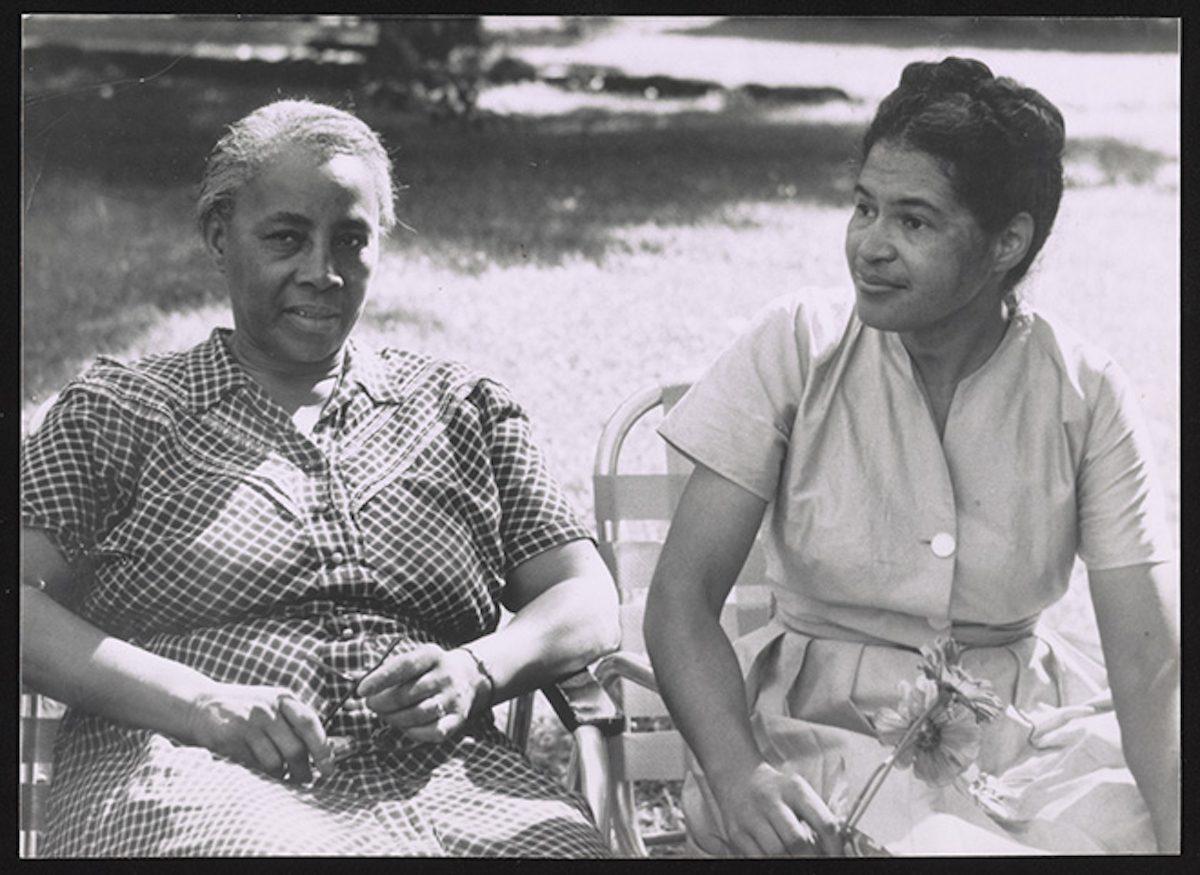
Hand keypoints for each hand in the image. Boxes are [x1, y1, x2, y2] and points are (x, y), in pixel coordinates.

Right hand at [187, 683, 332, 782]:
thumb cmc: (247, 709)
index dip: (322, 748)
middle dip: (303, 770)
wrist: (202, 705)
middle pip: (295, 748)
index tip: (329, 769)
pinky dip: (262, 775)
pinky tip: (262, 773)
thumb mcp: (273, 704)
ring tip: (283, 777)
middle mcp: (267, 709)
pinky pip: (253, 767)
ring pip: (275, 762)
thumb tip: (327, 749)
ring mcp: (248, 724)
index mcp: (284, 698)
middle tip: (306, 780)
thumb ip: (296, 722)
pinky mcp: (231, 739)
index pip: (310, 723)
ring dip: (282, 776)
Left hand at [357, 643, 488, 743]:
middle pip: (407, 694)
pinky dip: (413, 732)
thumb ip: (387, 670)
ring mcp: (453, 698)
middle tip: (372, 705)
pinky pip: (433, 731)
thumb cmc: (429, 670)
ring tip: (386, 715)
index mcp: (432, 655)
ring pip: (418, 714)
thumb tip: (357, 684)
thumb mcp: (414, 660)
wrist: (468, 676)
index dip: (380, 679)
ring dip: (395, 718)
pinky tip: (405, 726)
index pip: (404, 665)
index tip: (361, 690)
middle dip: (382, 703)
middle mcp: (446, 675)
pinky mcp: (458, 718)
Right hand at [710, 761, 842, 855]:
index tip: (836, 856)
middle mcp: (771, 801)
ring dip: (791, 861)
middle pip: (798, 841)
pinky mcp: (737, 832)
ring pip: (777, 852)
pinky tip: (781, 859)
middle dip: (812, 858)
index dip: (834, 847)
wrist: (736, 776)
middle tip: (818, 863)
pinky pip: (757, 856)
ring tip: (798, 860)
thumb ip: (818, 814)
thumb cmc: (776, 789)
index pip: (824, 823)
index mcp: (795, 789)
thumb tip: (836, 845)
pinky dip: (773, 862)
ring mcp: (751, 817)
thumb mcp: (798, 792)